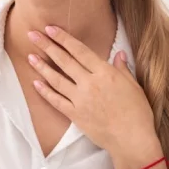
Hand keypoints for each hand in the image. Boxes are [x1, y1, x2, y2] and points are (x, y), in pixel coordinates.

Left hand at [27, 26, 157, 156]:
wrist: (131, 140)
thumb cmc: (138, 113)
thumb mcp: (134, 86)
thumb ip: (122, 69)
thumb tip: (118, 54)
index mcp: (105, 73)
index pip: (80, 50)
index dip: (63, 38)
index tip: (50, 29)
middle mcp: (89, 83)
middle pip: (64, 61)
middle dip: (47, 46)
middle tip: (32, 35)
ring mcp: (80, 99)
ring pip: (56, 79)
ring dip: (42, 67)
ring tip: (30, 56)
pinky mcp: (75, 115)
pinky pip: (56, 100)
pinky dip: (45, 92)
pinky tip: (36, 83)